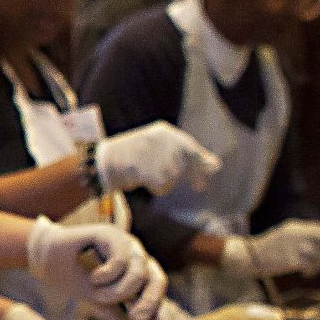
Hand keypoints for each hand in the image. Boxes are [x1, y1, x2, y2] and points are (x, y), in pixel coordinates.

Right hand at [28, 218, 167, 319]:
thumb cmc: (73, 277)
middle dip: (150, 303)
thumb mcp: (98, 302)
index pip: (158, 293)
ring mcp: (125, 245)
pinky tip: (95, 277)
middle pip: (158, 281)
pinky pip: (122, 260)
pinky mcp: (111, 234)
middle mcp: (136, 258)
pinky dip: (109, 274)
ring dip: (118, 290)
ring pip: (140, 272)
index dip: (167, 312)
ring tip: (97, 293)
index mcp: (137, 275)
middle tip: (134, 318)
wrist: (45, 259)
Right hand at [95, 122, 221, 195]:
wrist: (103, 162)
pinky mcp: (153, 171)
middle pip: (187, 164)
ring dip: (166, 181)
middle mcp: (164, 142)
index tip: (215, 169)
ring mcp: (158, 157)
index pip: (191, 148)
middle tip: (200, 186)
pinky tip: (143, 180)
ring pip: (175, 177)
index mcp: (165, 133)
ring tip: (148, 175)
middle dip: (194, 175)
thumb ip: (183, 155)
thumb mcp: (155, 147)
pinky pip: (163, 186)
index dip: (203, 161)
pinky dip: (155, 187)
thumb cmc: (129, 156)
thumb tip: (216, 165)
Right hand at [221, 220, 319, 278]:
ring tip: (311, 269)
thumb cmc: (267, 250)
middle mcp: (296, 234)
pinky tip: (304, 273)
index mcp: (294, 227)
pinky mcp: (291, 260)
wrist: (248, 257)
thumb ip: (301, 236)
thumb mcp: (283, 237)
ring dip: (319, 264)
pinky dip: (310, 271)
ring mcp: (293, 247)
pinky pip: (310, 266)